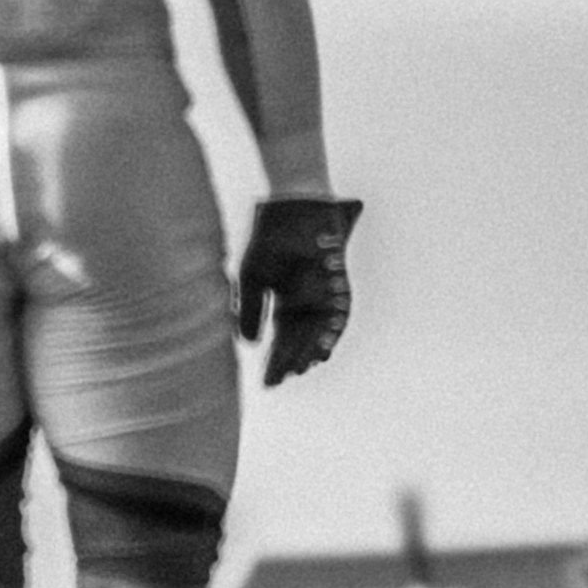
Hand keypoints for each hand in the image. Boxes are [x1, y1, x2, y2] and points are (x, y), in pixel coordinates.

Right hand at [239, 193, 362, 381]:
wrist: (293, 203)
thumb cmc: (271, 236)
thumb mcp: (253, 277)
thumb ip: (252, 310)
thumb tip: (248, 344)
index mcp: (288, 301)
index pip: (282, 338)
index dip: (275, 360)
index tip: (266, 383)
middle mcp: (309, 301)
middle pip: (302, 339)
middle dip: (290, 360)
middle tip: (279, 380)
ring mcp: (325, 292)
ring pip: (322, 330)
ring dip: (311, 349)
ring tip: (299, 369)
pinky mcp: (337, 280)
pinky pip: (338, 310)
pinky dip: (331, 329)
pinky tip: (321, 346)